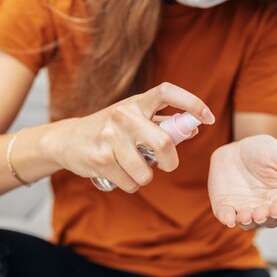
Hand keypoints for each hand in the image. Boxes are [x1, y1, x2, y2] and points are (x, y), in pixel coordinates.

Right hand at [45, 82, 214, 191]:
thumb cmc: (109, 129)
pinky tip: (119, 173)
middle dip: (171, 162)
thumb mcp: (133, 118)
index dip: (191, 103)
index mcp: (136, 102)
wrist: (67, 140)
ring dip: (145, 177)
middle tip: (168, 165)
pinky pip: (131, 183)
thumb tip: (193, 129)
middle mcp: (123, 116)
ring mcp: (111, 137)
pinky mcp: (101, 159)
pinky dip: (131, 184)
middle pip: (163, 143)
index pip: (167, 92)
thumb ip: (161, 123)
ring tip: (133, 168)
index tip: (209, 118)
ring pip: (147, 172)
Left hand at [208, 134, 276, 229]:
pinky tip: (229, 218)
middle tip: (259, 214)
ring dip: (246, 221)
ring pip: (247, 222)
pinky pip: (226, 215)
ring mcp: (245, 208)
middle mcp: (266, 208)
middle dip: (264, 218)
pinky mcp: (226, 205)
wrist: (239, 146)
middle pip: (268, 220)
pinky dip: (227, 218)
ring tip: (244, 216)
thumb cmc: (268, 152)